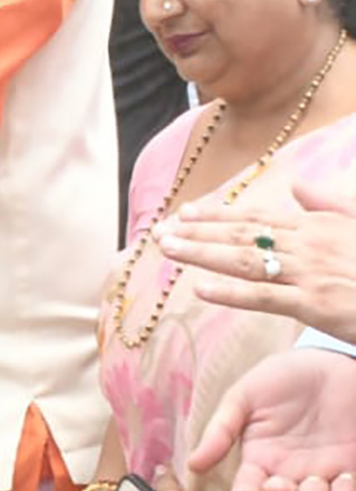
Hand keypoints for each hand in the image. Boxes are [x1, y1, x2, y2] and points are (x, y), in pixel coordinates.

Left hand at [157, 175, 355, 339]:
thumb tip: (300, 186)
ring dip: (203, 253)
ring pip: (246, 259)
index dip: (218, 215)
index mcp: (318, 225)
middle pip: (243, 234)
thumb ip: (331, 203)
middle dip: (198, 231)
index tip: (185, 212)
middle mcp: (309, 244)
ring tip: (168, 249)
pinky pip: (265, 297)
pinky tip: (200, 288)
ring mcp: (310, 273)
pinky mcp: (315, 304)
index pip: (258, 217)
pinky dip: (231, 292)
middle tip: (160, 232)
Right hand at [190, 346, 355, 490]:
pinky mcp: (349, 466)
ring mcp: (320, 472)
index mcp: (259, 460)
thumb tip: (192, 464)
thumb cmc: (283, 377)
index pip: (247, 488)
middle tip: (276, 488)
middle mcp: (287, 473)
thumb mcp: (244, 397)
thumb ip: (221, 430)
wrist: (327, 362)